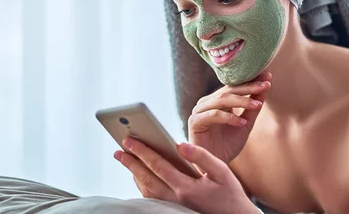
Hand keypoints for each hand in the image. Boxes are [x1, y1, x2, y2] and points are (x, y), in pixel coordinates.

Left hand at [114, 138, 260, 213]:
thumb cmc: (230, 193)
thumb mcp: (221, 171)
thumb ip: (201, 156)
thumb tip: (180, 144)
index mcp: (186, 188)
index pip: (158, 166)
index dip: (142, 152)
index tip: (129, 141)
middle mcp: (176, 199)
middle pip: (146, 179)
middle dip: (131, 163)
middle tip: (119, 150)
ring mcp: (174, 206)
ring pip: (146, 190)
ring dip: (134, 174)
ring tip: (125, 160)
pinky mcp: (174, 210)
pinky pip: (152, 198)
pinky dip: (142, 186)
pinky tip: (140, 176)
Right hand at [188, 71, 271, 163]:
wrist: (214, 167)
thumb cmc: (228, 146)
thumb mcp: (245, 124)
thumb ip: (253, 107)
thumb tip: (266, 85)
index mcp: (216, 101)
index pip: (234, 87)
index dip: (250, 81)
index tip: (267, 76)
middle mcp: (206, 103)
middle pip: (228, 90)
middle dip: (248, 88)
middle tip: (265, 86)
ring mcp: (199, 111)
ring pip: (221, 100)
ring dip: (241, 101)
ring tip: (257, 105)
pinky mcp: (194, 122)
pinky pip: (213, 115)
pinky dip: (228, 117)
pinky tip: (241, 123)